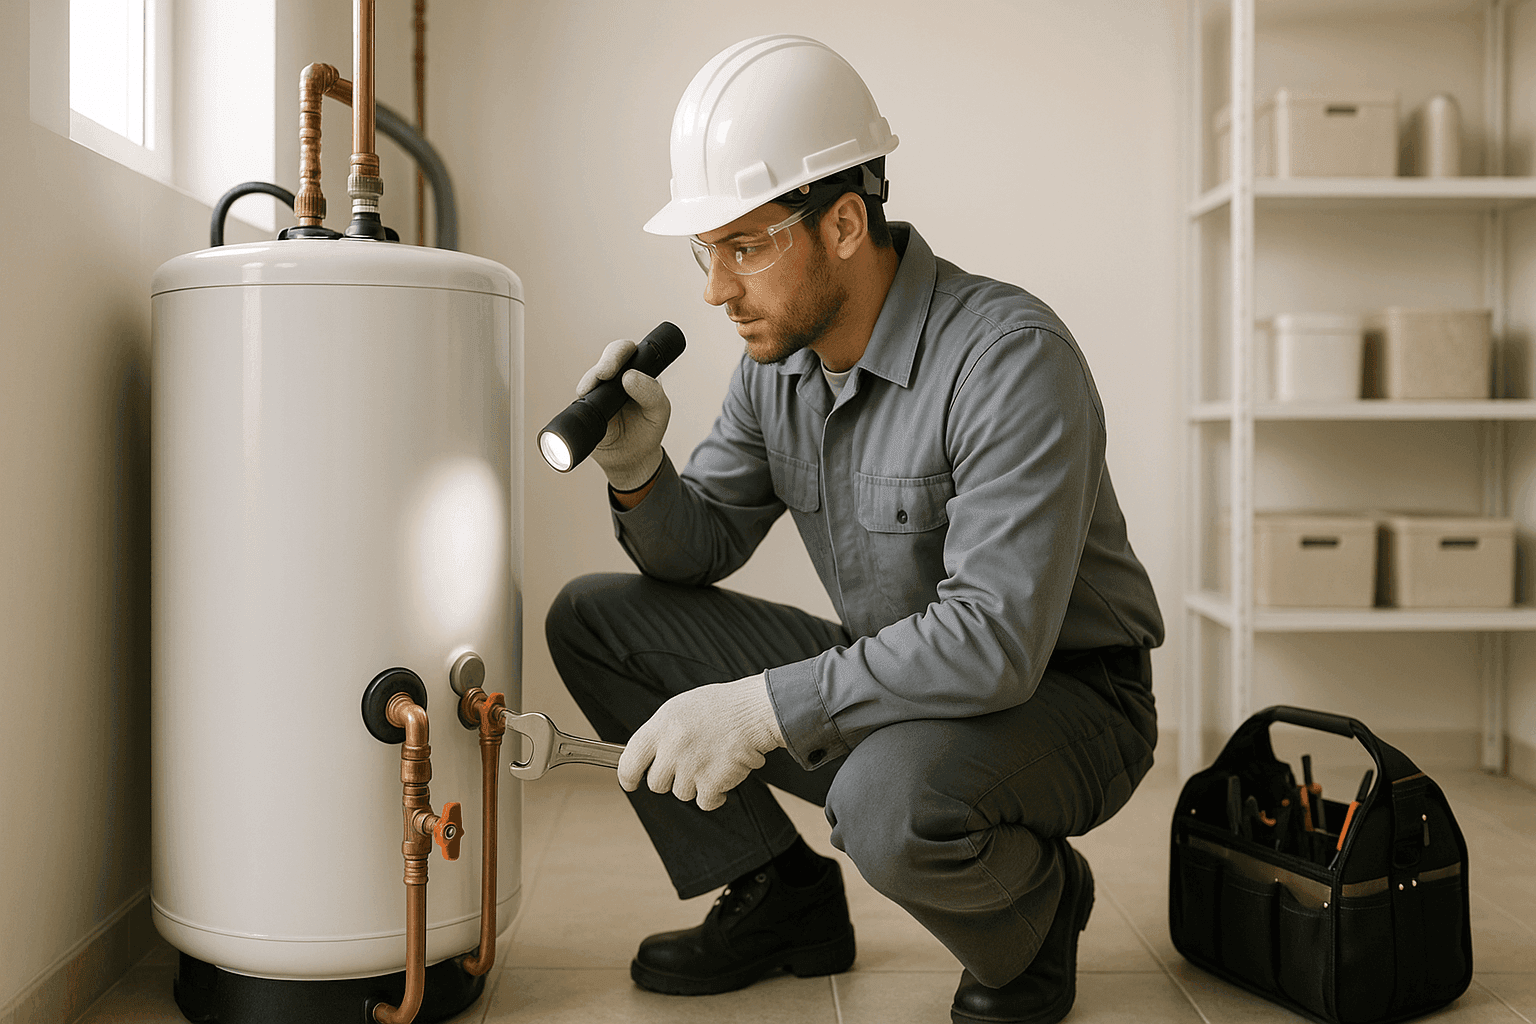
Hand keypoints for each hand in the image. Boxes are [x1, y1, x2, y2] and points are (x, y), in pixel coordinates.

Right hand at [577, 339, 670, 491]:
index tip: (617, 367)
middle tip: (603, 375)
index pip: (627, 351)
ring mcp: (598, 392)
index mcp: (637, 371)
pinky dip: (580, 404)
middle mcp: (616, 378)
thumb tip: (629, 376)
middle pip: (606, 359)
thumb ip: (651, 392)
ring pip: (590, 379)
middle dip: (604, 363)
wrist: (632, 458)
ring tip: (590, 393)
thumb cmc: (648, 428)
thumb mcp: (659, 410)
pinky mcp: (586, 408)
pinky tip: (584, 408)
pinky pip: (579, 402)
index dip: (620, 353)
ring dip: (589, 383)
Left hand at [618, 674, 784, 810]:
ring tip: (711, 762)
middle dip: (671, 779)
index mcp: (661, 725)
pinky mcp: (712, 782)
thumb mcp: (680, 709)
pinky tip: (723, 777)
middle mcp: (672, 747)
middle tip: (690, 764)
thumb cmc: (721, 708)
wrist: (755, 711)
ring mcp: (691, 766)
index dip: (627, 776)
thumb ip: (660, 733)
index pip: (630, 760)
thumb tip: (645, 758)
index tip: (630, 783)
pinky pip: (705, 802)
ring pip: (682, 793)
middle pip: (656, 783)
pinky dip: (715, 795)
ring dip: (697, 784)